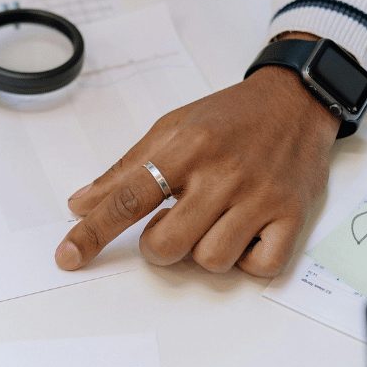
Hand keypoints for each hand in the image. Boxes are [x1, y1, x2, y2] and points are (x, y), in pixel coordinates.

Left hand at [54, 38, 340, 276]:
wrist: (298, 99)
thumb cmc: (230, 117)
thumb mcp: (172, 126)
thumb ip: (126, 169)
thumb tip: (80, 204)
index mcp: (187, 147)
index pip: (128, 197)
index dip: (94, 232)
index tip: (68, 256)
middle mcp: (223, 173)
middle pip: (168, 244)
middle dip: (159, 246)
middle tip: (174, 223)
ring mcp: (261, 197)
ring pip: (211, 261)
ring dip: (204, 252)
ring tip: (215, 223)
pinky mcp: (293, 216)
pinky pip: (258, 267)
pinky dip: (247, 261)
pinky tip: (246, 234)